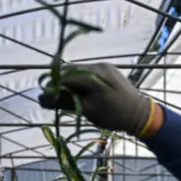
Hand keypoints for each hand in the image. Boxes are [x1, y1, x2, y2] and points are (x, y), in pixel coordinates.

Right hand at [38, 63, 155, 136]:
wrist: (139, 114)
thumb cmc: (113, 115)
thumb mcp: (86, 110)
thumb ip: (63, 102)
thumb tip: (41, 98)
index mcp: (94, 75)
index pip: (65, 74)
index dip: (53, 84)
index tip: (47, 97)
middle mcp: (98, 65)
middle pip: (71, 70)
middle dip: (61, 83)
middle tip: (57, 99)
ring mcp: (104, 66)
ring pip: (79, 71)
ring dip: (71, 82)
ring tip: (71, 98)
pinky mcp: (109, 69)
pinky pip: (88, 73)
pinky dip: (81, 81)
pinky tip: (82, 93)